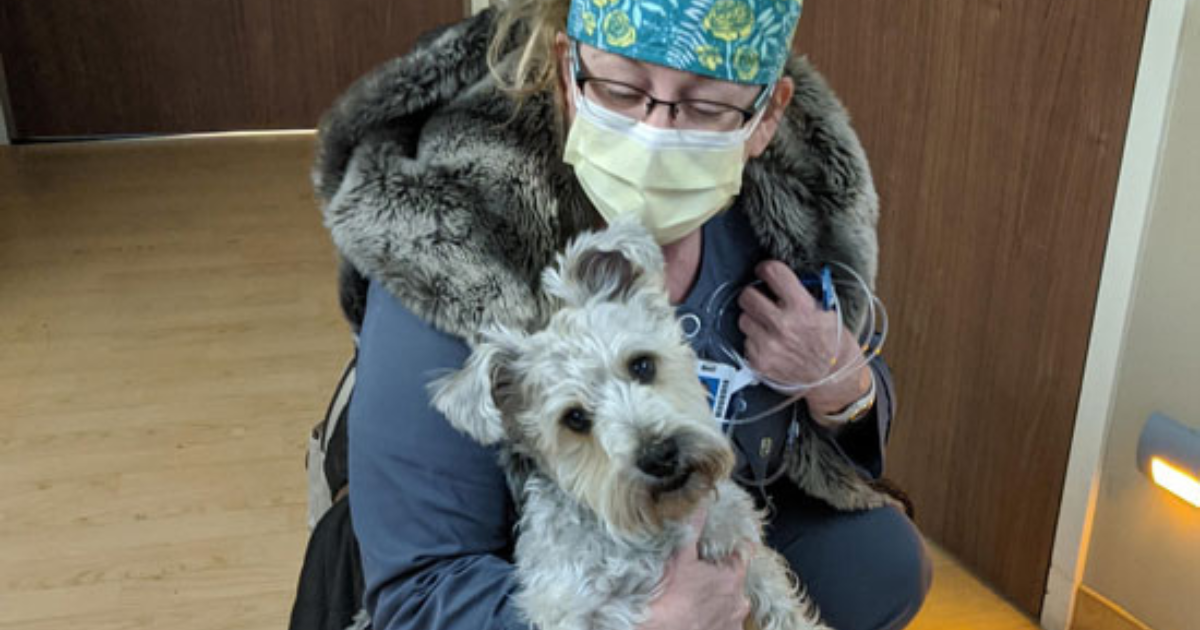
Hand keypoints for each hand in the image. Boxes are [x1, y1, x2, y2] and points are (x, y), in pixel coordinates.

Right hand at [639, 508, 750, 629]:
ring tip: (695, 597)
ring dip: (717, 599)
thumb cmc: (668, 599)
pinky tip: (698, 615)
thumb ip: (693, 528)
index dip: (733, 546)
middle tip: (699, 573)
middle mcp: (739, 601)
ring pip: (730, 603)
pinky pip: (725, 623)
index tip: (726, 544)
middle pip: (734, 579)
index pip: (744, 553)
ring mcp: (732, 622)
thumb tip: (701, 505)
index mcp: (732, 577)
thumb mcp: (679, 557)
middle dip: (720, 575)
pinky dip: (715, 619)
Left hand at [737, 260, 870, 414]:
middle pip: (747, 296)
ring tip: (769, 326)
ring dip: (754, 320)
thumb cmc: (832, 344)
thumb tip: (778, 281)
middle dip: (754, 295)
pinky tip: (771, 344)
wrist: (833, 379)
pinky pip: (746, 341)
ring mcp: (768, 345)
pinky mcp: (760, 362)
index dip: (766, 269)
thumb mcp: (825, 311)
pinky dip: (755, 341)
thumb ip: (800, 294)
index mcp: (802, 308)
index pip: (773, 273)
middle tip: (761, 300)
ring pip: (743, 319)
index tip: (764, 272)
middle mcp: (782, 325)